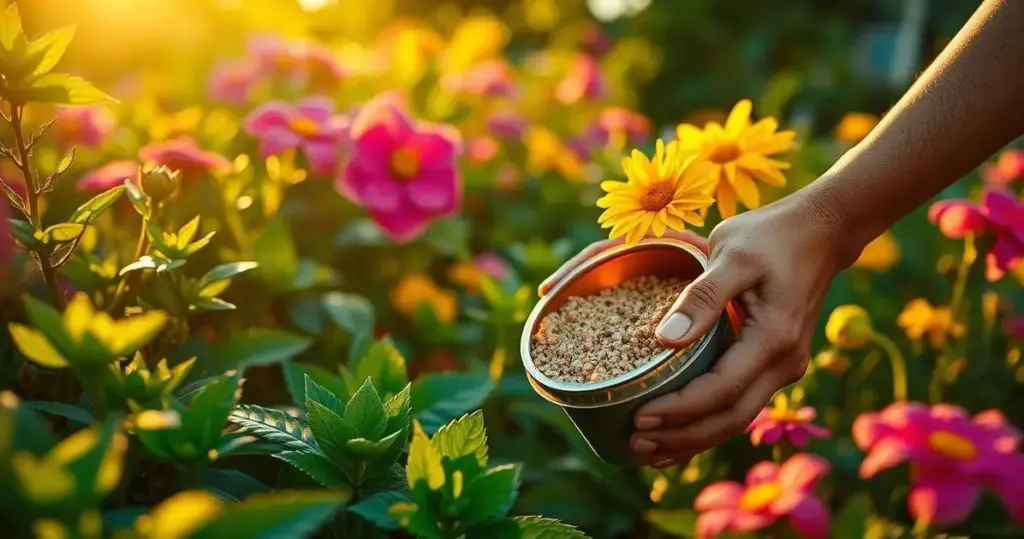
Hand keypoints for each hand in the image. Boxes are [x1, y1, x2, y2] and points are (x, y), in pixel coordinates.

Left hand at [539, 192, 850, 467]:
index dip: (679, 410)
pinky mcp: (775, 364)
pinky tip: (680, 436)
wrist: (821, 232)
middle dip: (682, 436)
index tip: (639, 417)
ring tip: (649, 451)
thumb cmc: (771, 236)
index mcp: (773, 338)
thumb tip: (664, 337)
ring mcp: (783, 368)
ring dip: (694, 439)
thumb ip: (703, 296)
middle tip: (634, 441)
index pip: (720, 391)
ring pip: (736, 419)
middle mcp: (784, 363)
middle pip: (729, 419)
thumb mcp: (732, 253)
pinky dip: (709, 424)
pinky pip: (741, 404)